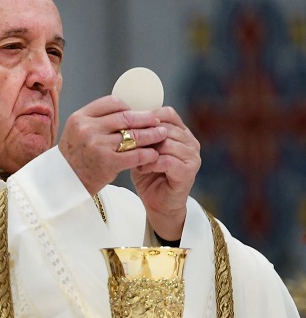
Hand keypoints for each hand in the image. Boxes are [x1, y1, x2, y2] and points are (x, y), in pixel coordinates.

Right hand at [59, 96, 167, 194]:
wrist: (64, 182)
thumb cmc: (74, 157)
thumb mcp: (77, 131)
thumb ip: (97, 121)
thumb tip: (127, 112)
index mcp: (80, 117)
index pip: (112, 103)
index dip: (129, 107)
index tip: (138, 113)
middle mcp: (88, 129)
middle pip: (126, 117)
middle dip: (146, 119)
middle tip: (157, 121)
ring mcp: (97, 146)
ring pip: (133, 135)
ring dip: (151, 135)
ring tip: (161, 134)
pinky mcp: (107, 163)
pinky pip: (135, 155)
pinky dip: (148, 154)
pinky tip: (154, 154)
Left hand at [131, 106, 200, 240]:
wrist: (159, 204)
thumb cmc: (149, 176)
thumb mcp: (142, 150)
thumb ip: (141, 135)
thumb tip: (125, 118)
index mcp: (181, 133)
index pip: (167, 114)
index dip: (147, 118)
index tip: (130, 127)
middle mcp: (190, 142)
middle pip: (165, 127)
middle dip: (144, 135)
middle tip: (129, 145)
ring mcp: (192, 156)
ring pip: (166, 143)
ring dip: (147, 151)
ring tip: (135, 160)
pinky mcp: (188, 171)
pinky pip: (167, 160)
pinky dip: (151, 163)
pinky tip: (142, 169)